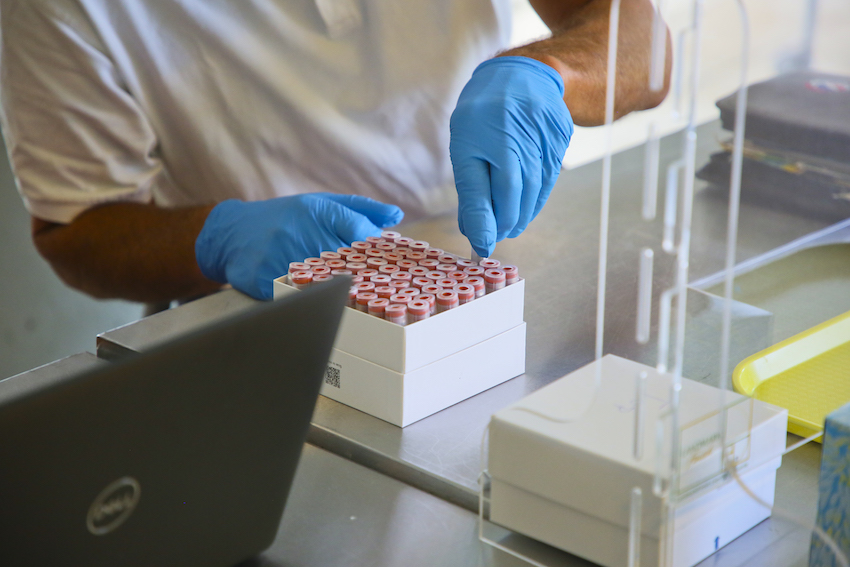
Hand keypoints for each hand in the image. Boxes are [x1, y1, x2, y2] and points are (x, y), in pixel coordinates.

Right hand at [195, 193, 403, 299]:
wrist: (233, 231)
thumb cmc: (287, 217)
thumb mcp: (322, 203)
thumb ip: (361, 209)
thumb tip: (396, 215)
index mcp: (316, 211)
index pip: (358, 231)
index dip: (376, 251)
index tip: (387, 265)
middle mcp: (298, 231)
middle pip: (344, 262)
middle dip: (362, 276)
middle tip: (374, 290)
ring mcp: (278, 255)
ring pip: (320, 285)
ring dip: (336, 295)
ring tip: (346, 300)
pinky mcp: (260, 279)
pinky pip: (293, 298)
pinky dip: (307, 304)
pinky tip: (314, 305)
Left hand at [450, 56, 572, 256]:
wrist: (519, 75)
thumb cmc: (482, 116)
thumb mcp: (465, 147)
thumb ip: (471, 191)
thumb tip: (475, 233)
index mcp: (495, 131)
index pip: (501, 188)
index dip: (493, 221)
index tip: (483, 246)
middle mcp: (524, 130)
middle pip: (521, 190)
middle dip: (508, 221)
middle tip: (496, 238)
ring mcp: (547, 132)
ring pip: (538, 186)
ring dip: (524, 213)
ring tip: (510, 227)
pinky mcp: (561, 135)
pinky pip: (550, 175)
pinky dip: (537, 196)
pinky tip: (525, 207)